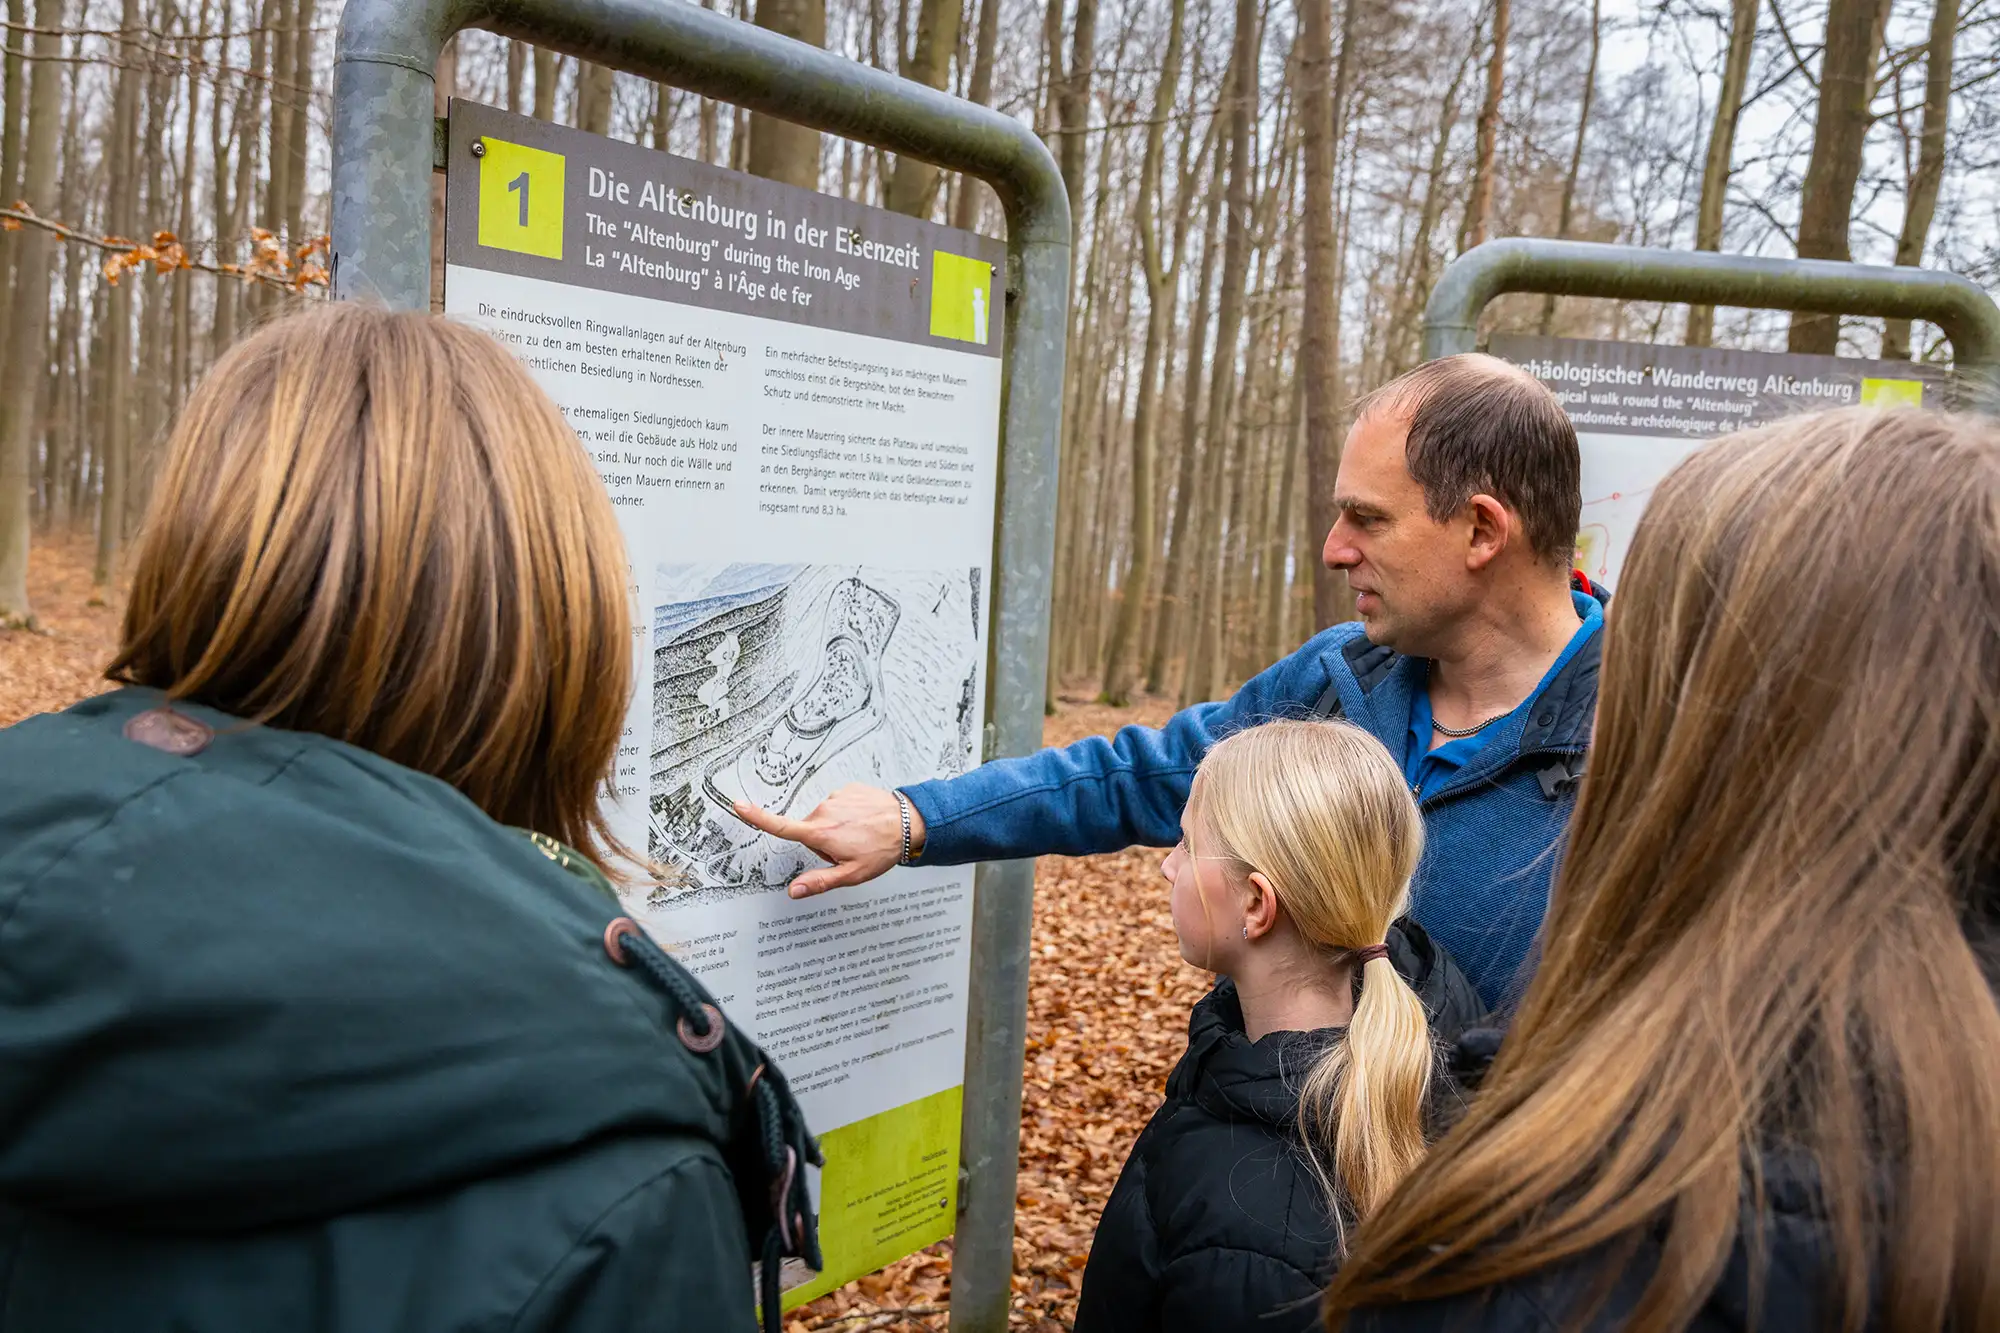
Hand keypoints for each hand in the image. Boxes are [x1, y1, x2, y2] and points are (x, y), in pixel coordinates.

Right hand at [731, 784, 926, 898]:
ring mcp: (836, 797)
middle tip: (849, 849)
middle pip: (810, 831)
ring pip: (826, 819)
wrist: (909, 821)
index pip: (781, 827)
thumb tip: (793, 892)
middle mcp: (823, 811)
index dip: (757, 818)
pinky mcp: (848, 788)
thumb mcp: (851, 874)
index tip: (738, 806)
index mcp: (820, 833)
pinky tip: (865, 822)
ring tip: (861, 835)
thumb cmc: (881, 850)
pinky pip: (840, 805)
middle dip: (823, 842)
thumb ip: (819, 881)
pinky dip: (849, 815)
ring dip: (838, 828)